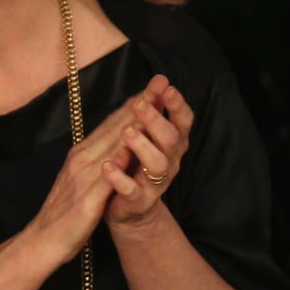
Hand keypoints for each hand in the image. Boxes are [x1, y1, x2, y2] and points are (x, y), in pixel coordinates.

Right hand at [30, 92, 148, 262]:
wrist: (42, 240)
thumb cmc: (64, 212)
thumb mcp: (80, 180)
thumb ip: (95, 161)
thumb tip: (115, 145)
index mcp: (80, 155)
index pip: (109, 125)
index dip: (131, 104)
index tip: (151, 87)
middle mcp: (80, 160)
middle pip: (112, 128)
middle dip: (137, 104)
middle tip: (158, 82)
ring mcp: (82, 178)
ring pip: (110, 145)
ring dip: (130, 124)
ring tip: (150, 103)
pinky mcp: (86, 199)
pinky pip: (105, 177)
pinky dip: (117, 160)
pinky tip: (131, 148)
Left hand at [102, 74, 192, 228]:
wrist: (128, 209)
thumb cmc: (137, 164)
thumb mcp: (145, 136)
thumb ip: (151, 110)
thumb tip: (158, 80)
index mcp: (171, 144)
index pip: (183, 121)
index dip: (177, 105)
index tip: (166, 87)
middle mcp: (168, 161)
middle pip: (171, 139)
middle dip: (156, 119)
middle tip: (139, 104)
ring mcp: (154, 183)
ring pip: (157, 163)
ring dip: (142, 145)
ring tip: (127, 131)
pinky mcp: (138, 201)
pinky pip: (131, 190)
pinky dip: (119, 177)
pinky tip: (107, 165)